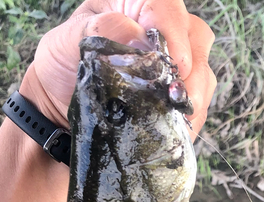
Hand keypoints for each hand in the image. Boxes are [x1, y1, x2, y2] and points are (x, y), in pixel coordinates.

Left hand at [20, 0, 216, 140]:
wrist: (60, 111)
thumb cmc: (61, 70)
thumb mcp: (66, 42)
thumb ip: (100, 31)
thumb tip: (138, 38)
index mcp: (132, 7)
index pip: (165, 5)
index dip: (173, 30)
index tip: (172, 62)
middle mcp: (158, 33)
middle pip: (195, 38)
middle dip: (189, 71)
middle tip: (174, 96)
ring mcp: (170, 65)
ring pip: (203, 72)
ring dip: (193, 97)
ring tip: (176, 116)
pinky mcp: (173, 96)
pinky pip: (198, 103)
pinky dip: (191, 117)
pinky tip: (175, 127)